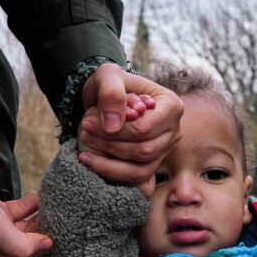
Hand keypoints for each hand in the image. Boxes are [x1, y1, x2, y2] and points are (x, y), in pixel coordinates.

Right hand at [0, 184, 83, 256]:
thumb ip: (26, 243)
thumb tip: (50, 243)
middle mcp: (13, 253)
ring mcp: (10, 234)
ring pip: (41, 235)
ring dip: (57, 231)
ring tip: (80, 230)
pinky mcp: (7, 215)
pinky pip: (30, 211)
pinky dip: (40, 205)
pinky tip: (52, 197)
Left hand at [77, 63, 182, 194]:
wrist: (107, 99)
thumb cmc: (111, 85)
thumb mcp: (108, 76)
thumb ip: (111, 93)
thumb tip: (113, 126)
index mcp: (171, 106)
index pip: (145, 128)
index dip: (116, 130)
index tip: (86, 122)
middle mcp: (174, 131)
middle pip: (144, 150)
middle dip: (109, 145)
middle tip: (83, 131)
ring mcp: (165, 151)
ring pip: (141, 169)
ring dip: (108, 162)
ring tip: (85, 145)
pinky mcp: (152, 166)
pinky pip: (136, 181)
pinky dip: (111, 173)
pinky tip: (90, 161)